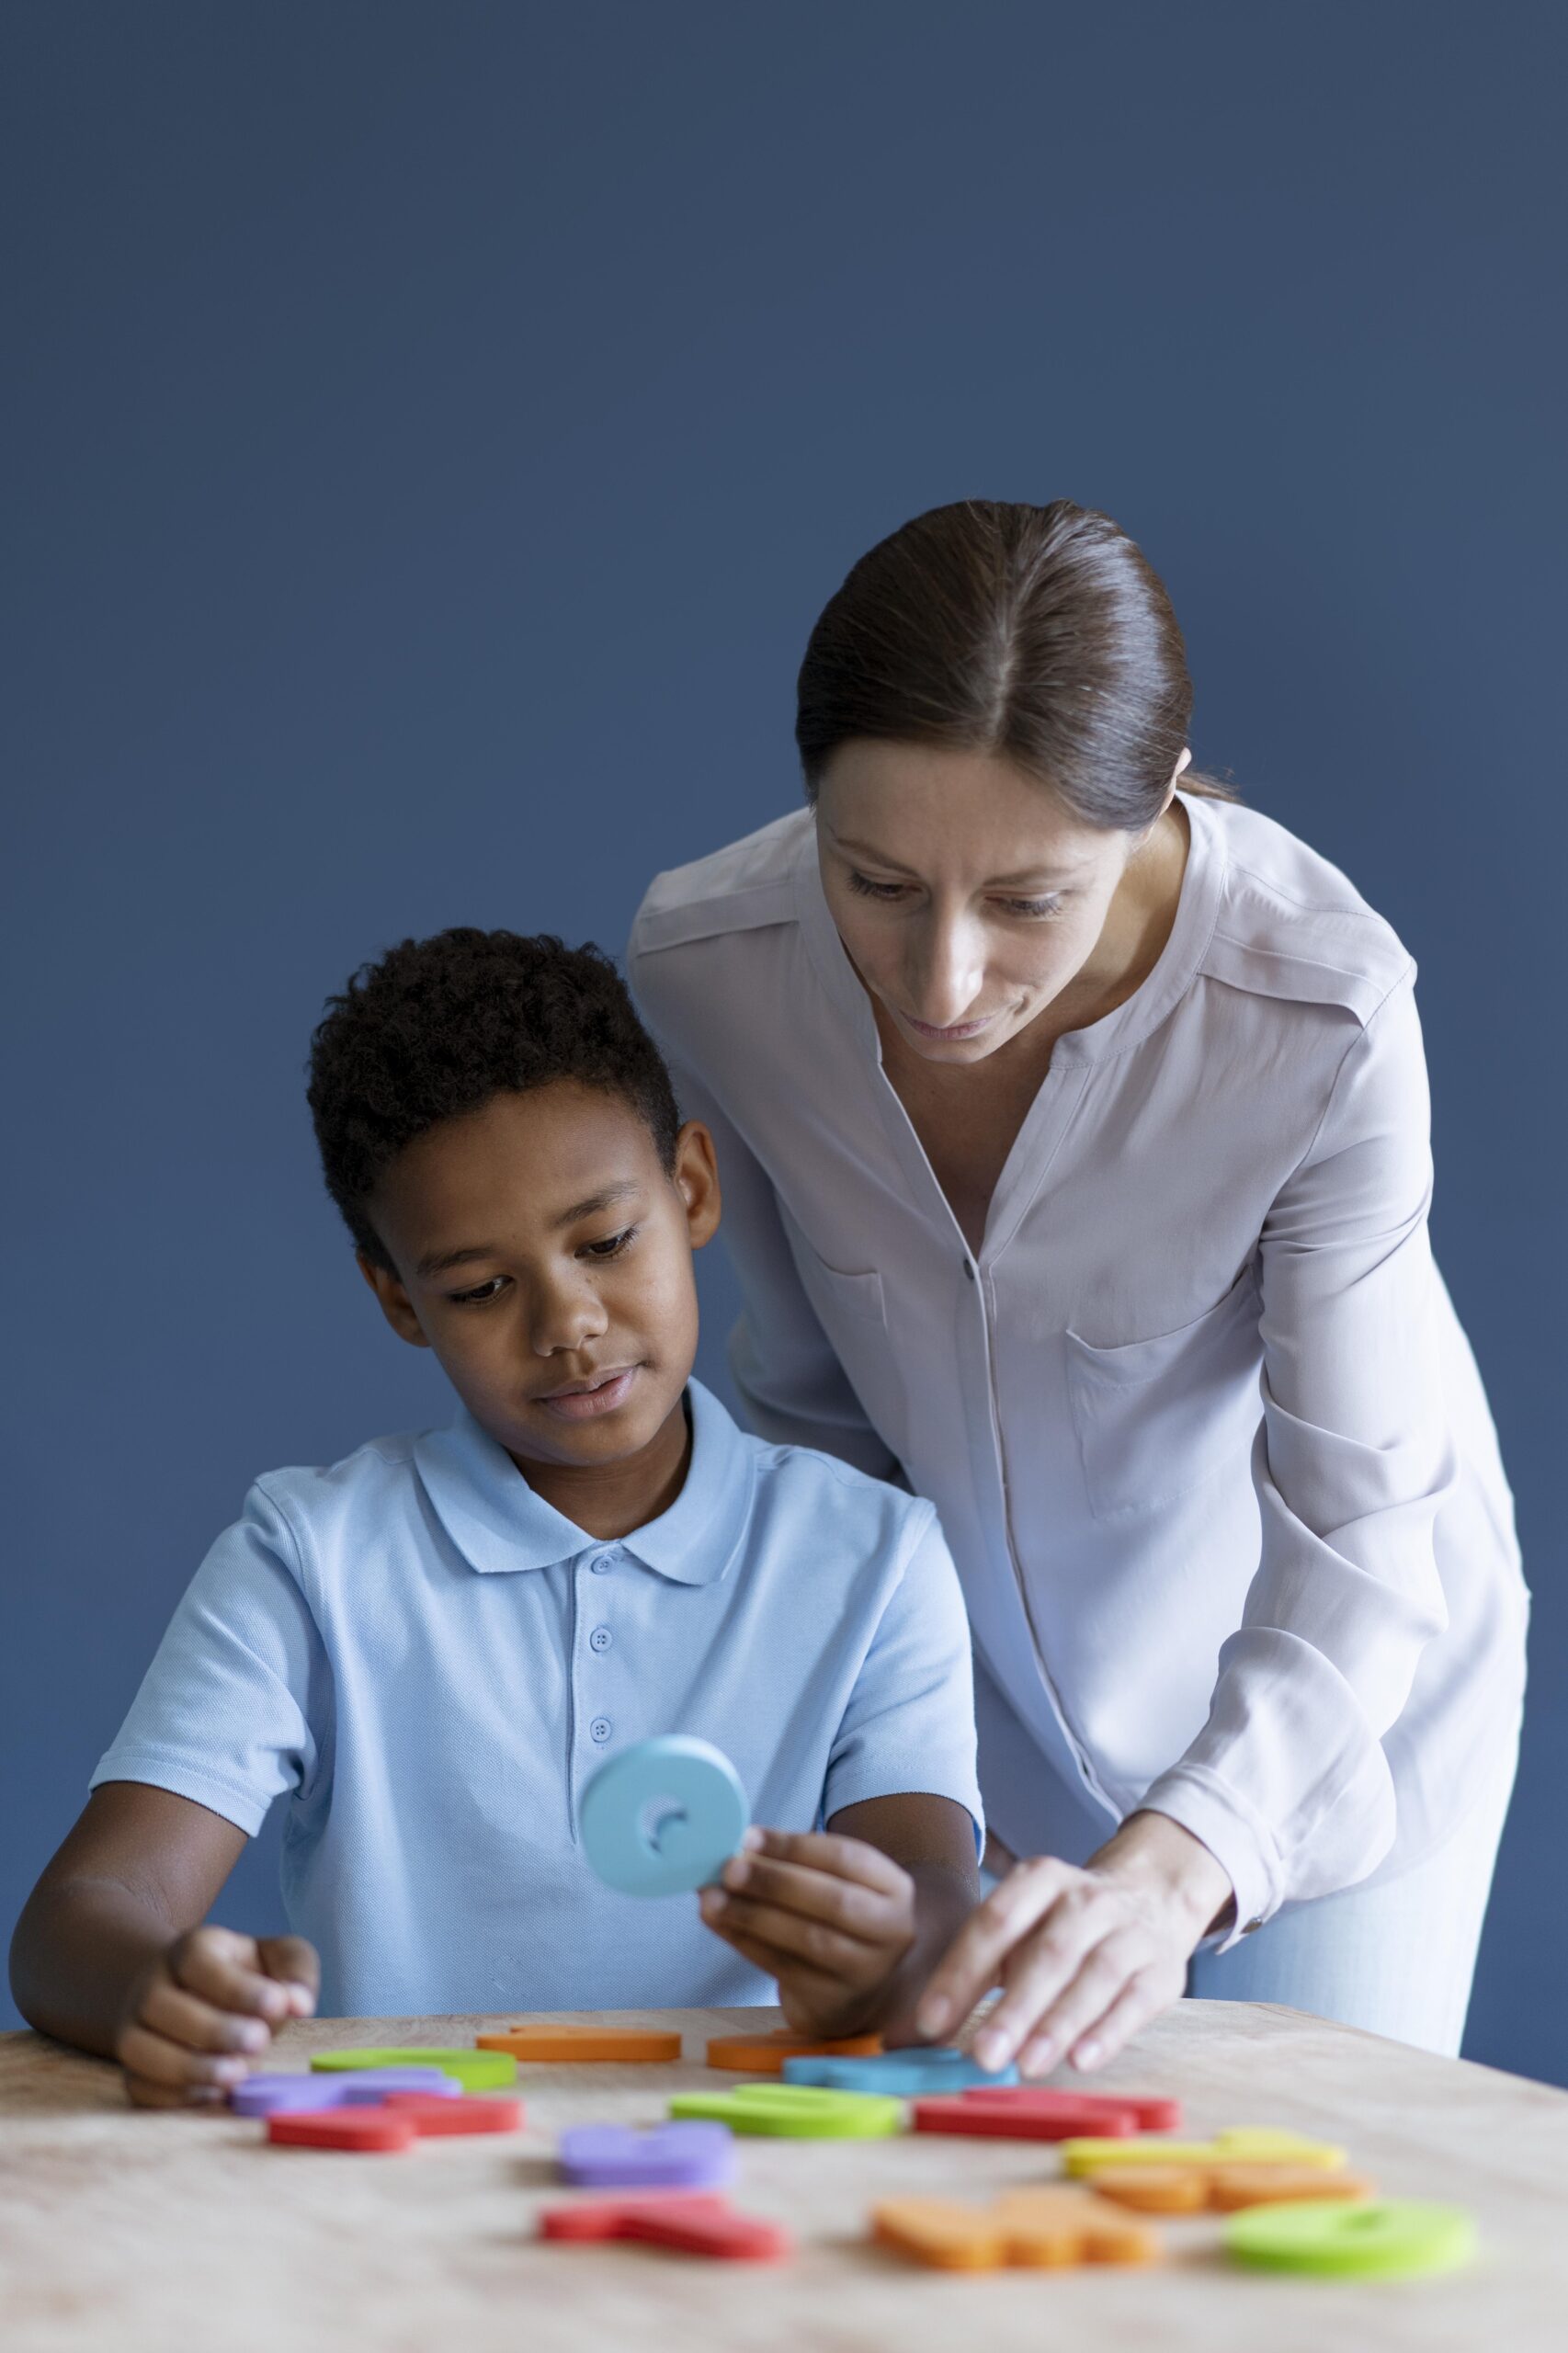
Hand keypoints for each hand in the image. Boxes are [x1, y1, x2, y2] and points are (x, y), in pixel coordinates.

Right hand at [116, 1926, 319, 2107]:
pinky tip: (214, 2095)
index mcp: (190, 1949)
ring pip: (137, 2049)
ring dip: (188, 2067)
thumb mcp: (278, 1960)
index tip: (276, 2004)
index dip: (235, 1985)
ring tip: (238, 2075)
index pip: (196, 1960)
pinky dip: (173, 2096)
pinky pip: (137, 2087)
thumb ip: (295, 1972)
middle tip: (259, 2042)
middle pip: (159, 2004)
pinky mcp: (132, 2069)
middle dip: (213, 2029)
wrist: (202, 2000)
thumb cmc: (248, 1979)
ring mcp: (134, 2028)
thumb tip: (299, 2003)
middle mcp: (152, 1985)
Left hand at [698, 1826, 917, 2038]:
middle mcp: (891, 1932)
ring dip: (753, 1915)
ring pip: (808, 1939)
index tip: (749, 1836)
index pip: (847, 1858)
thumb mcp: (834, 1885)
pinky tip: (720, 1923)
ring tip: (712, 1898)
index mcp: (894, 1889)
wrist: (859, 1989)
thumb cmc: (838, 1922)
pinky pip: (783, 1968)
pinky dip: (745, 1942)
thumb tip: (736, 1848)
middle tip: (729, 1868)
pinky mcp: (833, 2002)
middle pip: (833, 1901)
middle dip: (775, 1882)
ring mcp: (866, 1973)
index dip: (795, 1846)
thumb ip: (795, 1865)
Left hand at [913, 1812, 1231, 2075]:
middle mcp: (1086, 1900)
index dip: (961, 1972)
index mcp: (1040, 1880)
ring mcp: (1129, 1933)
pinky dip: (1108, 2032)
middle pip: (1048, 1953)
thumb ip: (967, 1977)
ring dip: (1058, 2023)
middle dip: (1014, 2007)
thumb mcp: (1018, 1932)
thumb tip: (904, 2037)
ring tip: (1026, 2065)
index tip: (930, 2023)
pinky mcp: (1161, 1971)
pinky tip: (1080, 2060)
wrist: (1153, 1896)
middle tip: (982, 2055)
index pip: (995, 1921)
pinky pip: (1134, 2001)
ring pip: (1094, 1976)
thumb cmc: (1063, 1926)